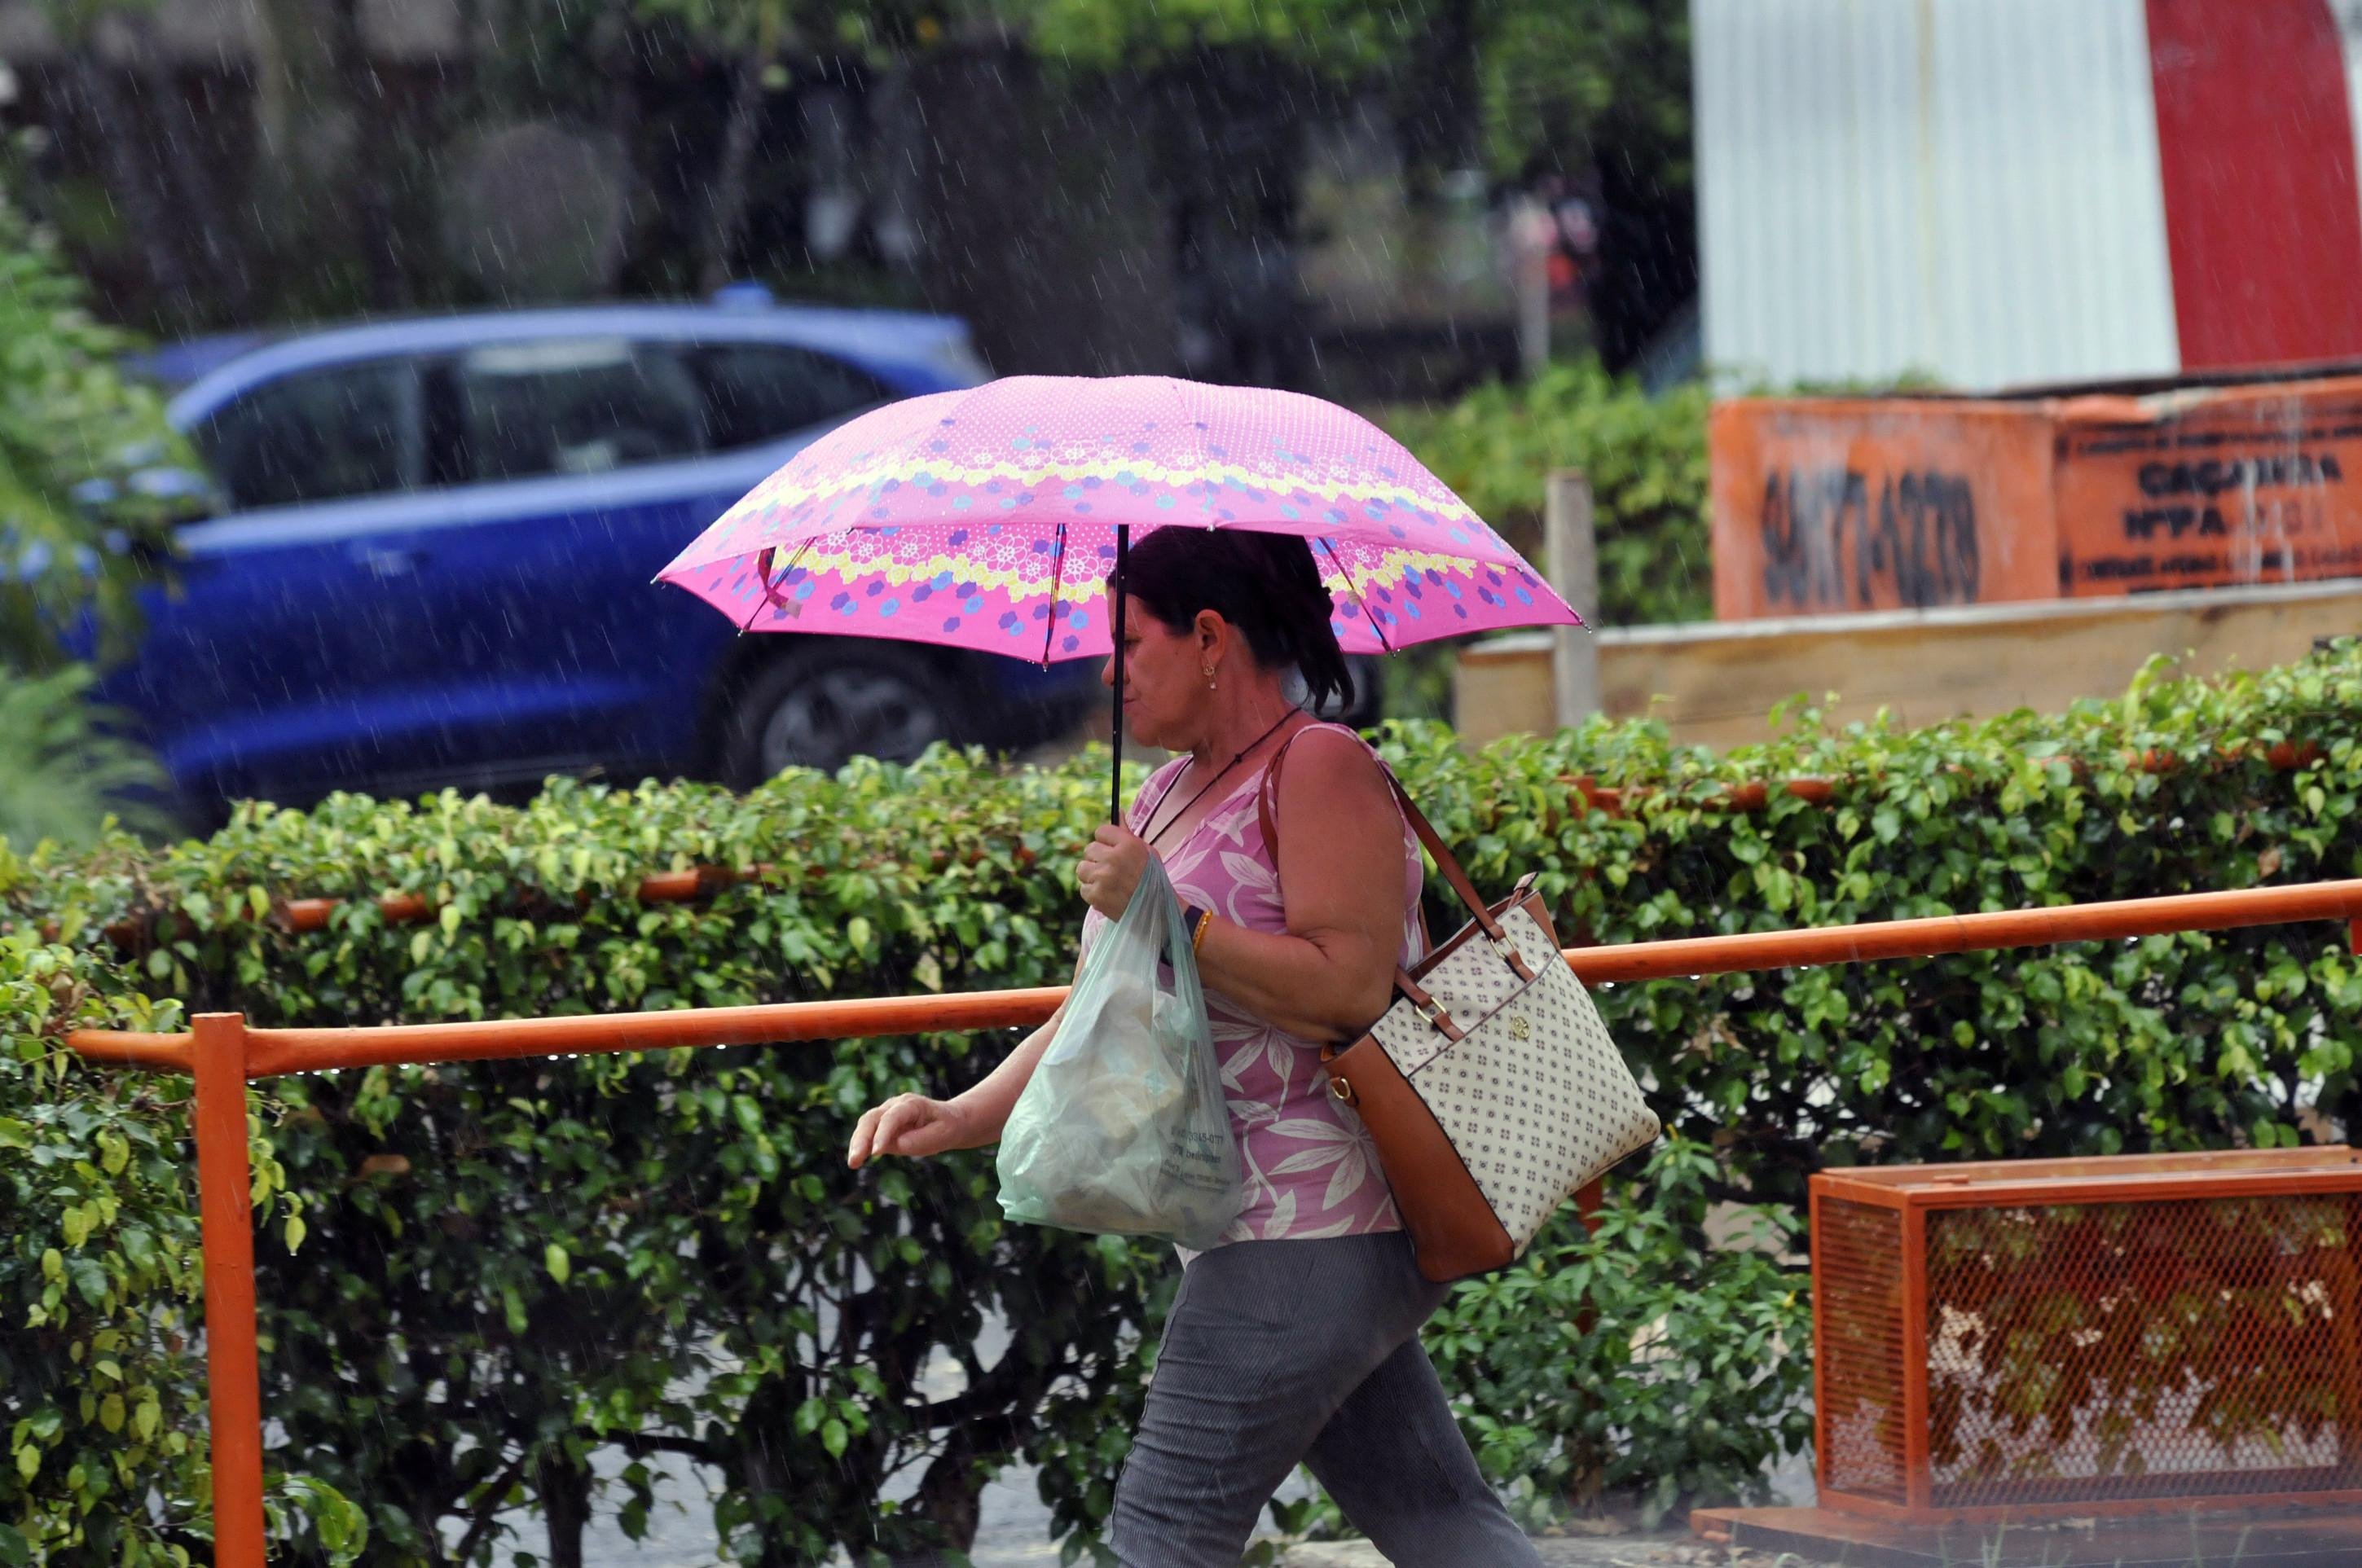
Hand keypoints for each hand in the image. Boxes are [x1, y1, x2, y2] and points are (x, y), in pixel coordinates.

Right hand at [847, 1093, 967, 1168]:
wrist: (949, 1122)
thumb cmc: (948, 1127)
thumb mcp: (944, 1133)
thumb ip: (922, 1139)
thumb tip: (899, 1145)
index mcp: (911, 1104)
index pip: (892, 1117)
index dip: (883, 1133)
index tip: (877, 1152)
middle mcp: (894, 1106)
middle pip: (872, 1118)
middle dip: (862, 1138)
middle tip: (855, 1159)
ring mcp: (886, 1115)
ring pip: (865, 1125)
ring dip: (857, 1143)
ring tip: (853, 1163)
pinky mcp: (882, 1128)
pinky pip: (867, 1135)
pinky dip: (860, 1147)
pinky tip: (855, 1162)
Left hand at [1076, 824, 1154, 920]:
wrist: (1157, 911)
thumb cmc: (1152, 878)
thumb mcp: (1146, 851)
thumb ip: (1127, 833)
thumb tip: (1118, 812)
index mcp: (1128, 844)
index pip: (1101, 831)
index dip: (1106, 841)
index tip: (1112, 850)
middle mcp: (1113, 858)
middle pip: (1089, 849)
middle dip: (1098, 858)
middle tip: (1112, 869)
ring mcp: (1103, 878)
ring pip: (1083, 868)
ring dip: (1092, 875)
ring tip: (1108, 882)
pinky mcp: (1096, 895)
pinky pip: (1084, 888)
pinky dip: (1093, 892)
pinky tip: (1108, 894)